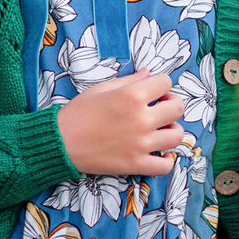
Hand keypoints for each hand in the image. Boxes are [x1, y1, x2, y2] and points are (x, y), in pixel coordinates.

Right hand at [55, 70, 188, 176]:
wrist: (60, 142)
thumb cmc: (79, 112)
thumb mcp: (102, 88)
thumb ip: (129, 80)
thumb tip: (148, 73)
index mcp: (132, 95)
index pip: (166, 82)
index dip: (161, 84)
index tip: (154, 91)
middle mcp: (141, 119)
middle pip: (178, 108)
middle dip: (171, 104)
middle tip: (160, 108)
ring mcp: (140, 144)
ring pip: (176, 136)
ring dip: (172, 130)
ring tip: (161, 130)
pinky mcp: (135, 164)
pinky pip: (165, 166)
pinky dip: (167, 160)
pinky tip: (159, 153)